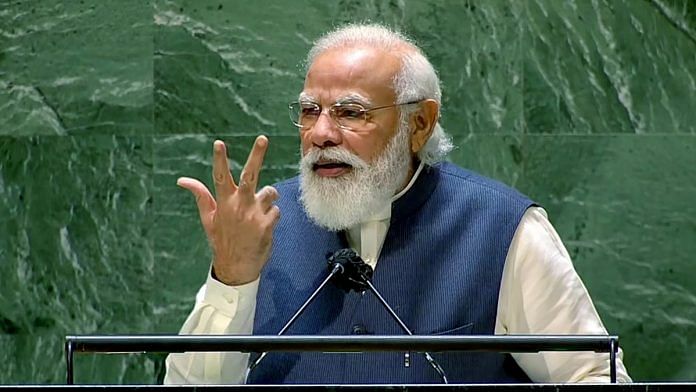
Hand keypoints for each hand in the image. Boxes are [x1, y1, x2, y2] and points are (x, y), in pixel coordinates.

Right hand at [176, 136, 279, 285]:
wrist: (236, 268)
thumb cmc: (222, 240)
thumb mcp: (208, 219)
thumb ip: (200, 195)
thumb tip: (181, 180)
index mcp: (223, 203)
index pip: (220, 177)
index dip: (219, 159)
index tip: (219, 143)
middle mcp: (238, 206)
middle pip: (250, 175)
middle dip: (256, 155)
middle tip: (263, 138)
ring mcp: (253, 215)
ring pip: (270, 193)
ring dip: (268, 199)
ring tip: (259, 213)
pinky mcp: (267, 224)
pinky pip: (276, 210)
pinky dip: (272, 216)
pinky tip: (264, 227)